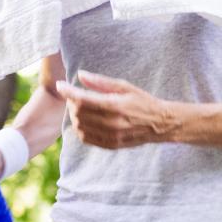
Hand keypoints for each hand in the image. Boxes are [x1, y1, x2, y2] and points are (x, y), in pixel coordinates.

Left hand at [57, 70, 176, 148]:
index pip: (82, 99)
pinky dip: (80, 129)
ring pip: (80, 126)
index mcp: (115, 105)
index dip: (68, 91)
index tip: (60, 84)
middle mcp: (112, 123)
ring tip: (81, 108)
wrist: (161, 124)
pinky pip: (86, 138)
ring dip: (75, 116)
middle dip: (72, 102)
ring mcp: (111, 136)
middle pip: (79, 113)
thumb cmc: (143, 101)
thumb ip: (101, 82)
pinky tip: (86, 121)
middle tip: (76, 95)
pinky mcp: (111, 145)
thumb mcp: (125, 86)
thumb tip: (80, 75)